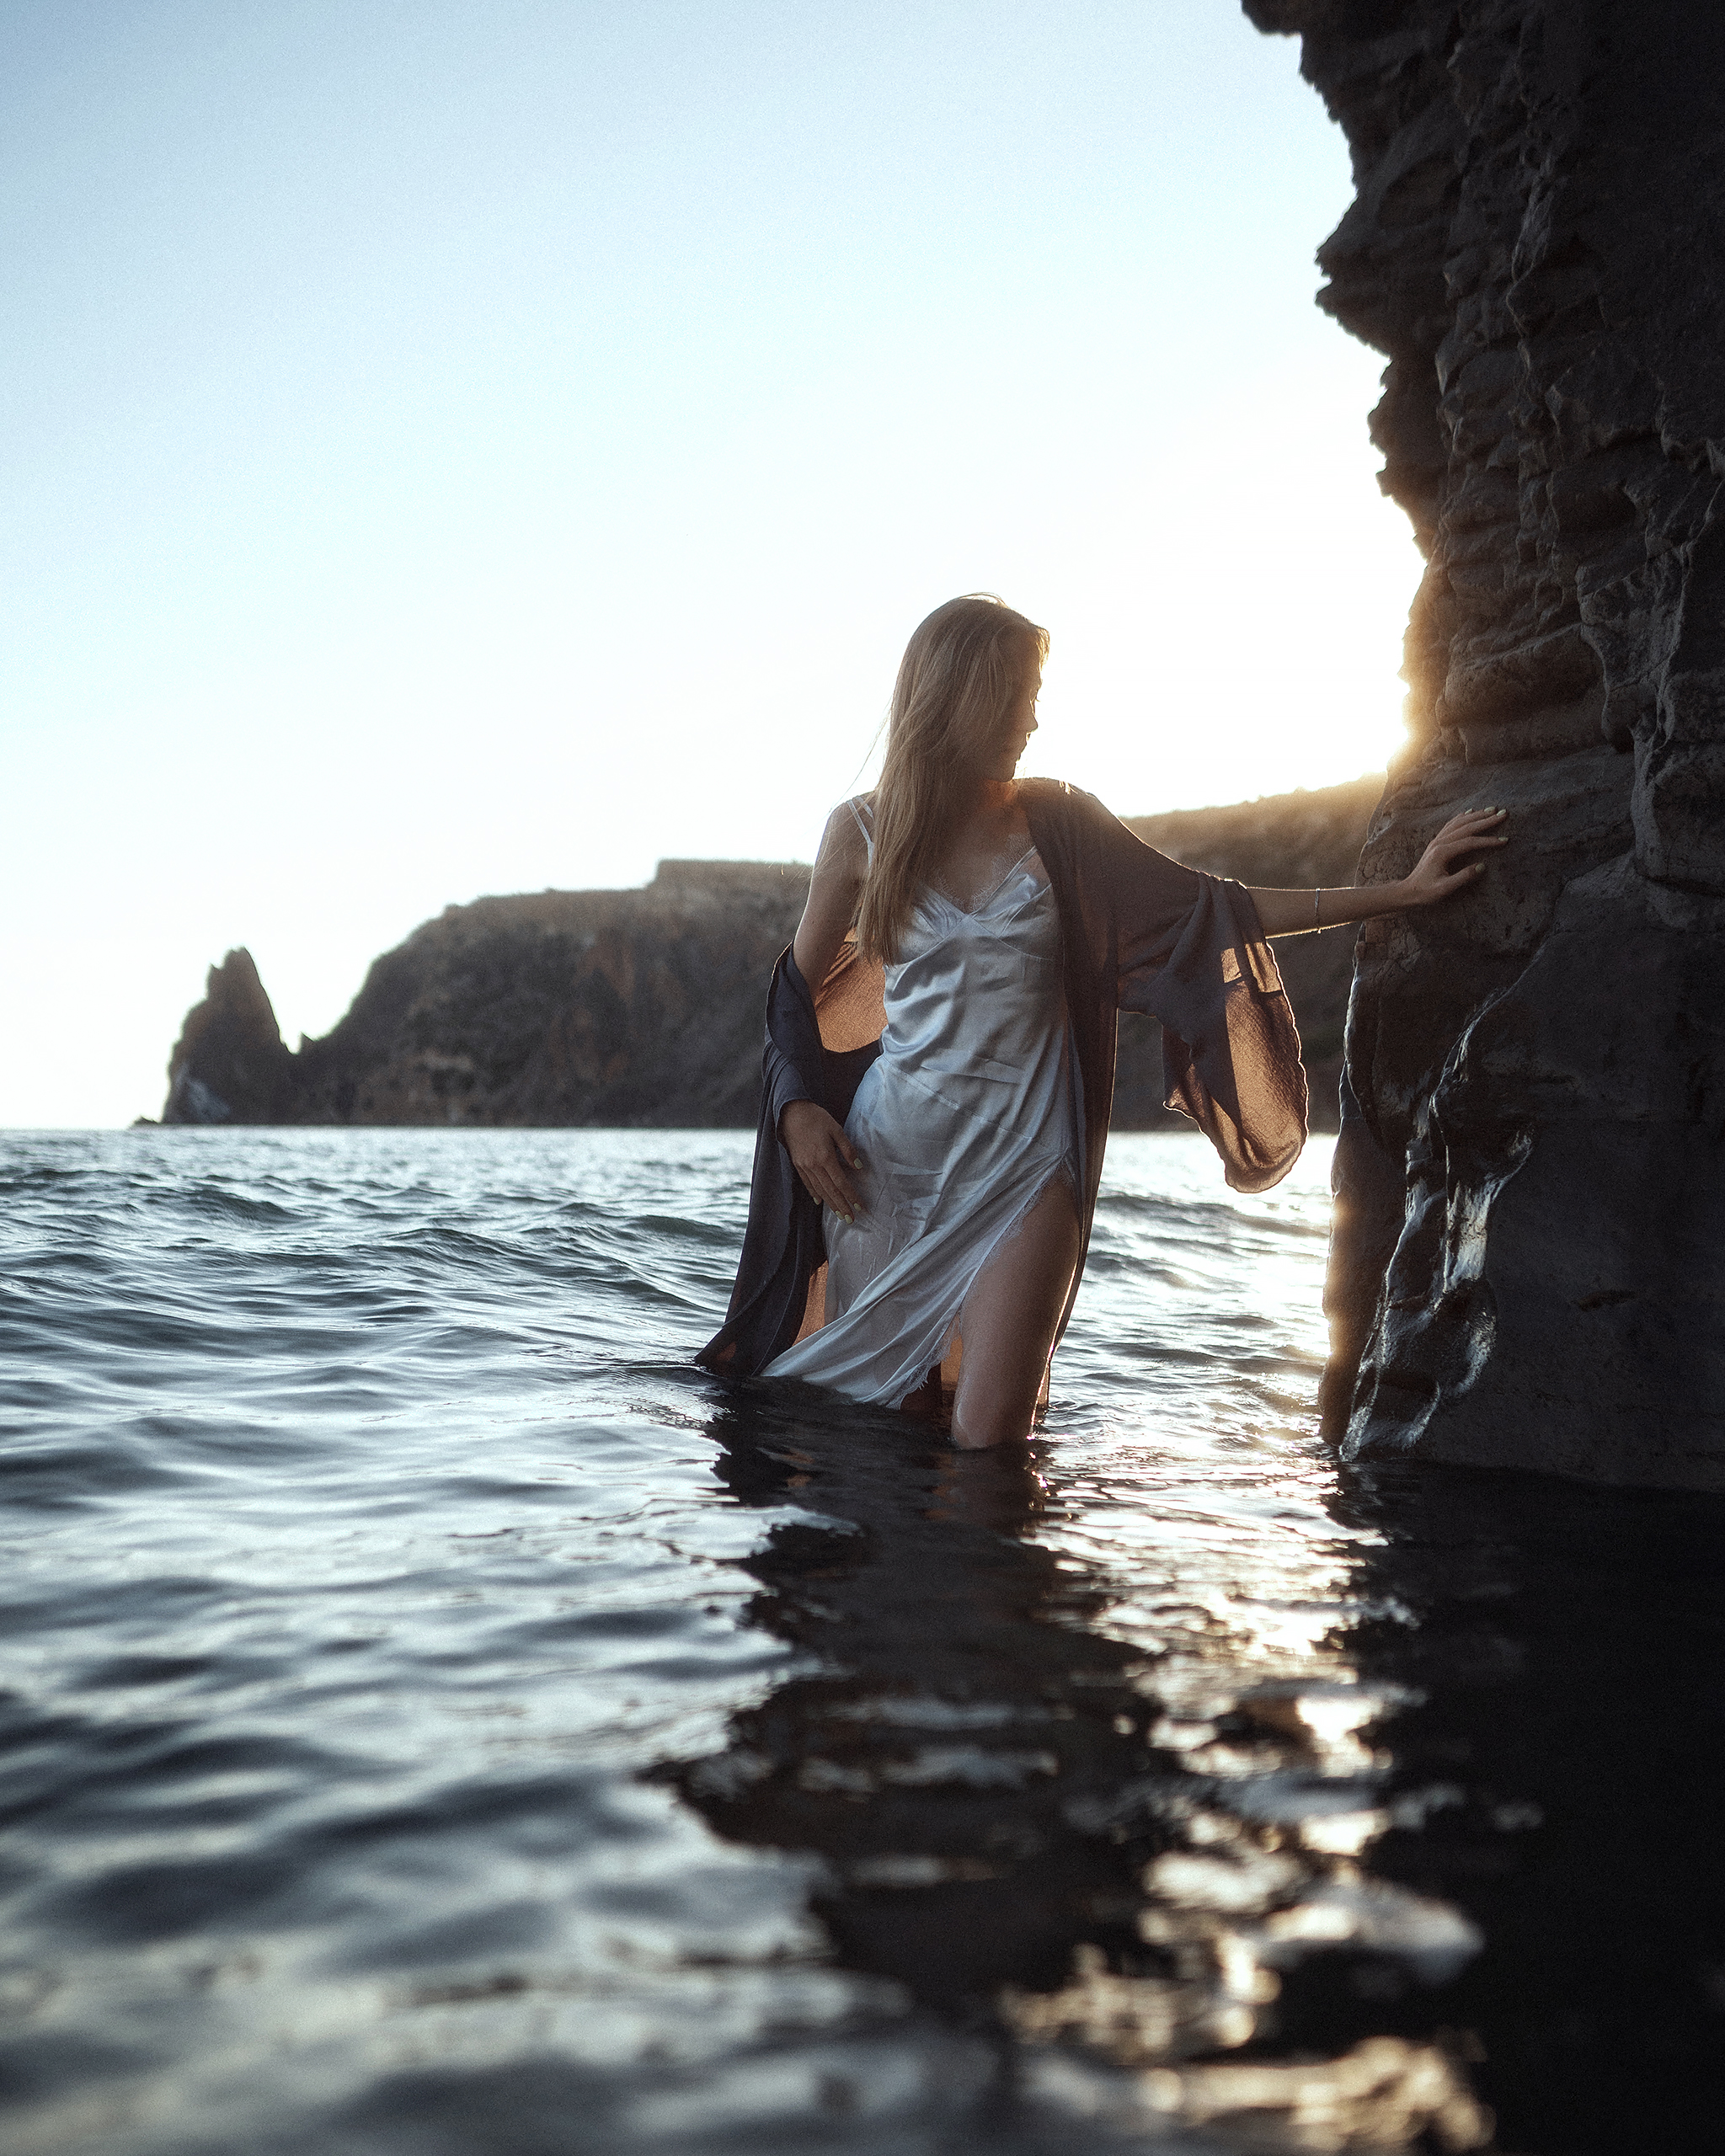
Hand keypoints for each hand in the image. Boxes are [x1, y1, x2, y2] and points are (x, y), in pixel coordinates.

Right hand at [779, 1100, 863, 1221]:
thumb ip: (848, 1149)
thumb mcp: (837, 1129)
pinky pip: (807, 1183)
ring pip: (819, 1190)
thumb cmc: (817, 1118)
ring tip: (840, 1215)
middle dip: (842, 1206)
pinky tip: (820, 1202)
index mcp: (825, 1157)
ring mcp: (804, 1166)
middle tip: (851, 1220)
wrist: (791, 1112)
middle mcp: (814, 1165)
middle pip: (830, 1191)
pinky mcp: (797, 1164)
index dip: (851, 1196)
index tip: (860, 1207)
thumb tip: (859, 1167)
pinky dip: (815, 1194)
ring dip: (830, 1204)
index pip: (841, 1183)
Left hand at [1402, 807, 1508, 905]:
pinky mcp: (1436, 842)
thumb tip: (1482, 866)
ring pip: (1459, 823)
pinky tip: (1469, 812)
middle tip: (1503, 814)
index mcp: (1442, 852)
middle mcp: (1439, 842)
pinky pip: (1450, 825)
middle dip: (1486, 820)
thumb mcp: (1445, 889)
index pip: (1470, 842)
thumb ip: (1463, 877)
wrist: (1408, 891)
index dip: (1488, 841)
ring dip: (1476, 815)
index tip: (1504, 841)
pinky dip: (1462, 817)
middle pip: (1466, 827)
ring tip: (1492, 810)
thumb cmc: (1426, 892)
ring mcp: (1437, 841)